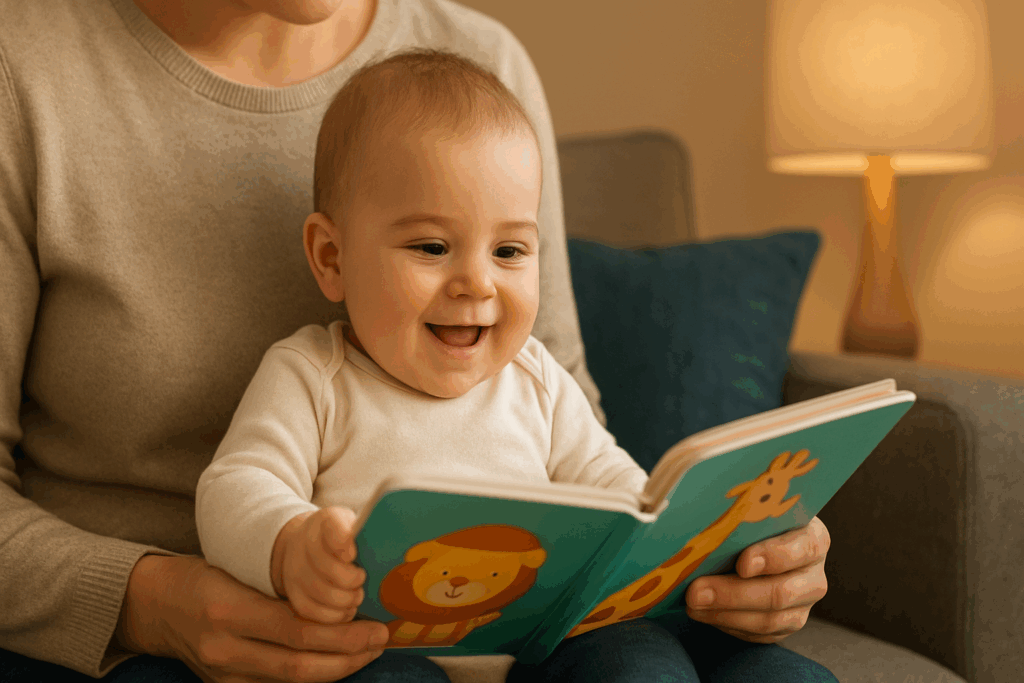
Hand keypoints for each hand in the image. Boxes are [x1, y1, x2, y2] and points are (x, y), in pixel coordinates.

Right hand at [115, 554, 387, 682]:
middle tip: (380, 641)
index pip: (296, 631)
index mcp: (228, 610)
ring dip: (334, 670)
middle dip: (347, 657)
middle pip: (298, 665)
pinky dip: (310, 677)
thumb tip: (343, 591)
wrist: (155, 604)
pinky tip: (334, 664)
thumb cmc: (205, 575)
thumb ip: (284, 584)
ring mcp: (222, 674)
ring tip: (365, 653)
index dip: (342, 635)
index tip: (375, 627)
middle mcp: (223, 648)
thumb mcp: (241, 568)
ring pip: (290, 682)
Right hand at [273, 507, 366, 623]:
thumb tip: (394, 541)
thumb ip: (370, 531)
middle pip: (326, 566)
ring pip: (321, 591)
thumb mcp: (357, 524)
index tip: (353, 554)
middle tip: (362, 579)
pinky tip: (346, 609)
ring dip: (345, 599)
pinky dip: (333, 614)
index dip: (342, 543)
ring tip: (358, 596)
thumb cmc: (345, 536)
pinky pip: (311, 610)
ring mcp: (296, 568)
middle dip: (350, 579)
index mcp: (328, 520)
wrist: (309, 542)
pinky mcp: (294, 592)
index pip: (333, 527)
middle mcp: (306, 542)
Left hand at [684, 516, 829, 643]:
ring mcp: (802, 605)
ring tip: (692, 605)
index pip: (804, 547)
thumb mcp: (752, 515)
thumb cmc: (752, 523)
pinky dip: (728, 625)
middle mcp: (813, 575)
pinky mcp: (787, 625)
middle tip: (696, 592)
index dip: (774, 556)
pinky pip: (759, 634)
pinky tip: (704, 613)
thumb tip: (703, 525)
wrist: (756, 544)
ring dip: (725, 614)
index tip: (742, 563)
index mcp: (812, 538)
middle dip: (734, 594)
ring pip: (770, 620)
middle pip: (781, 592)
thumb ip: (739, 519)